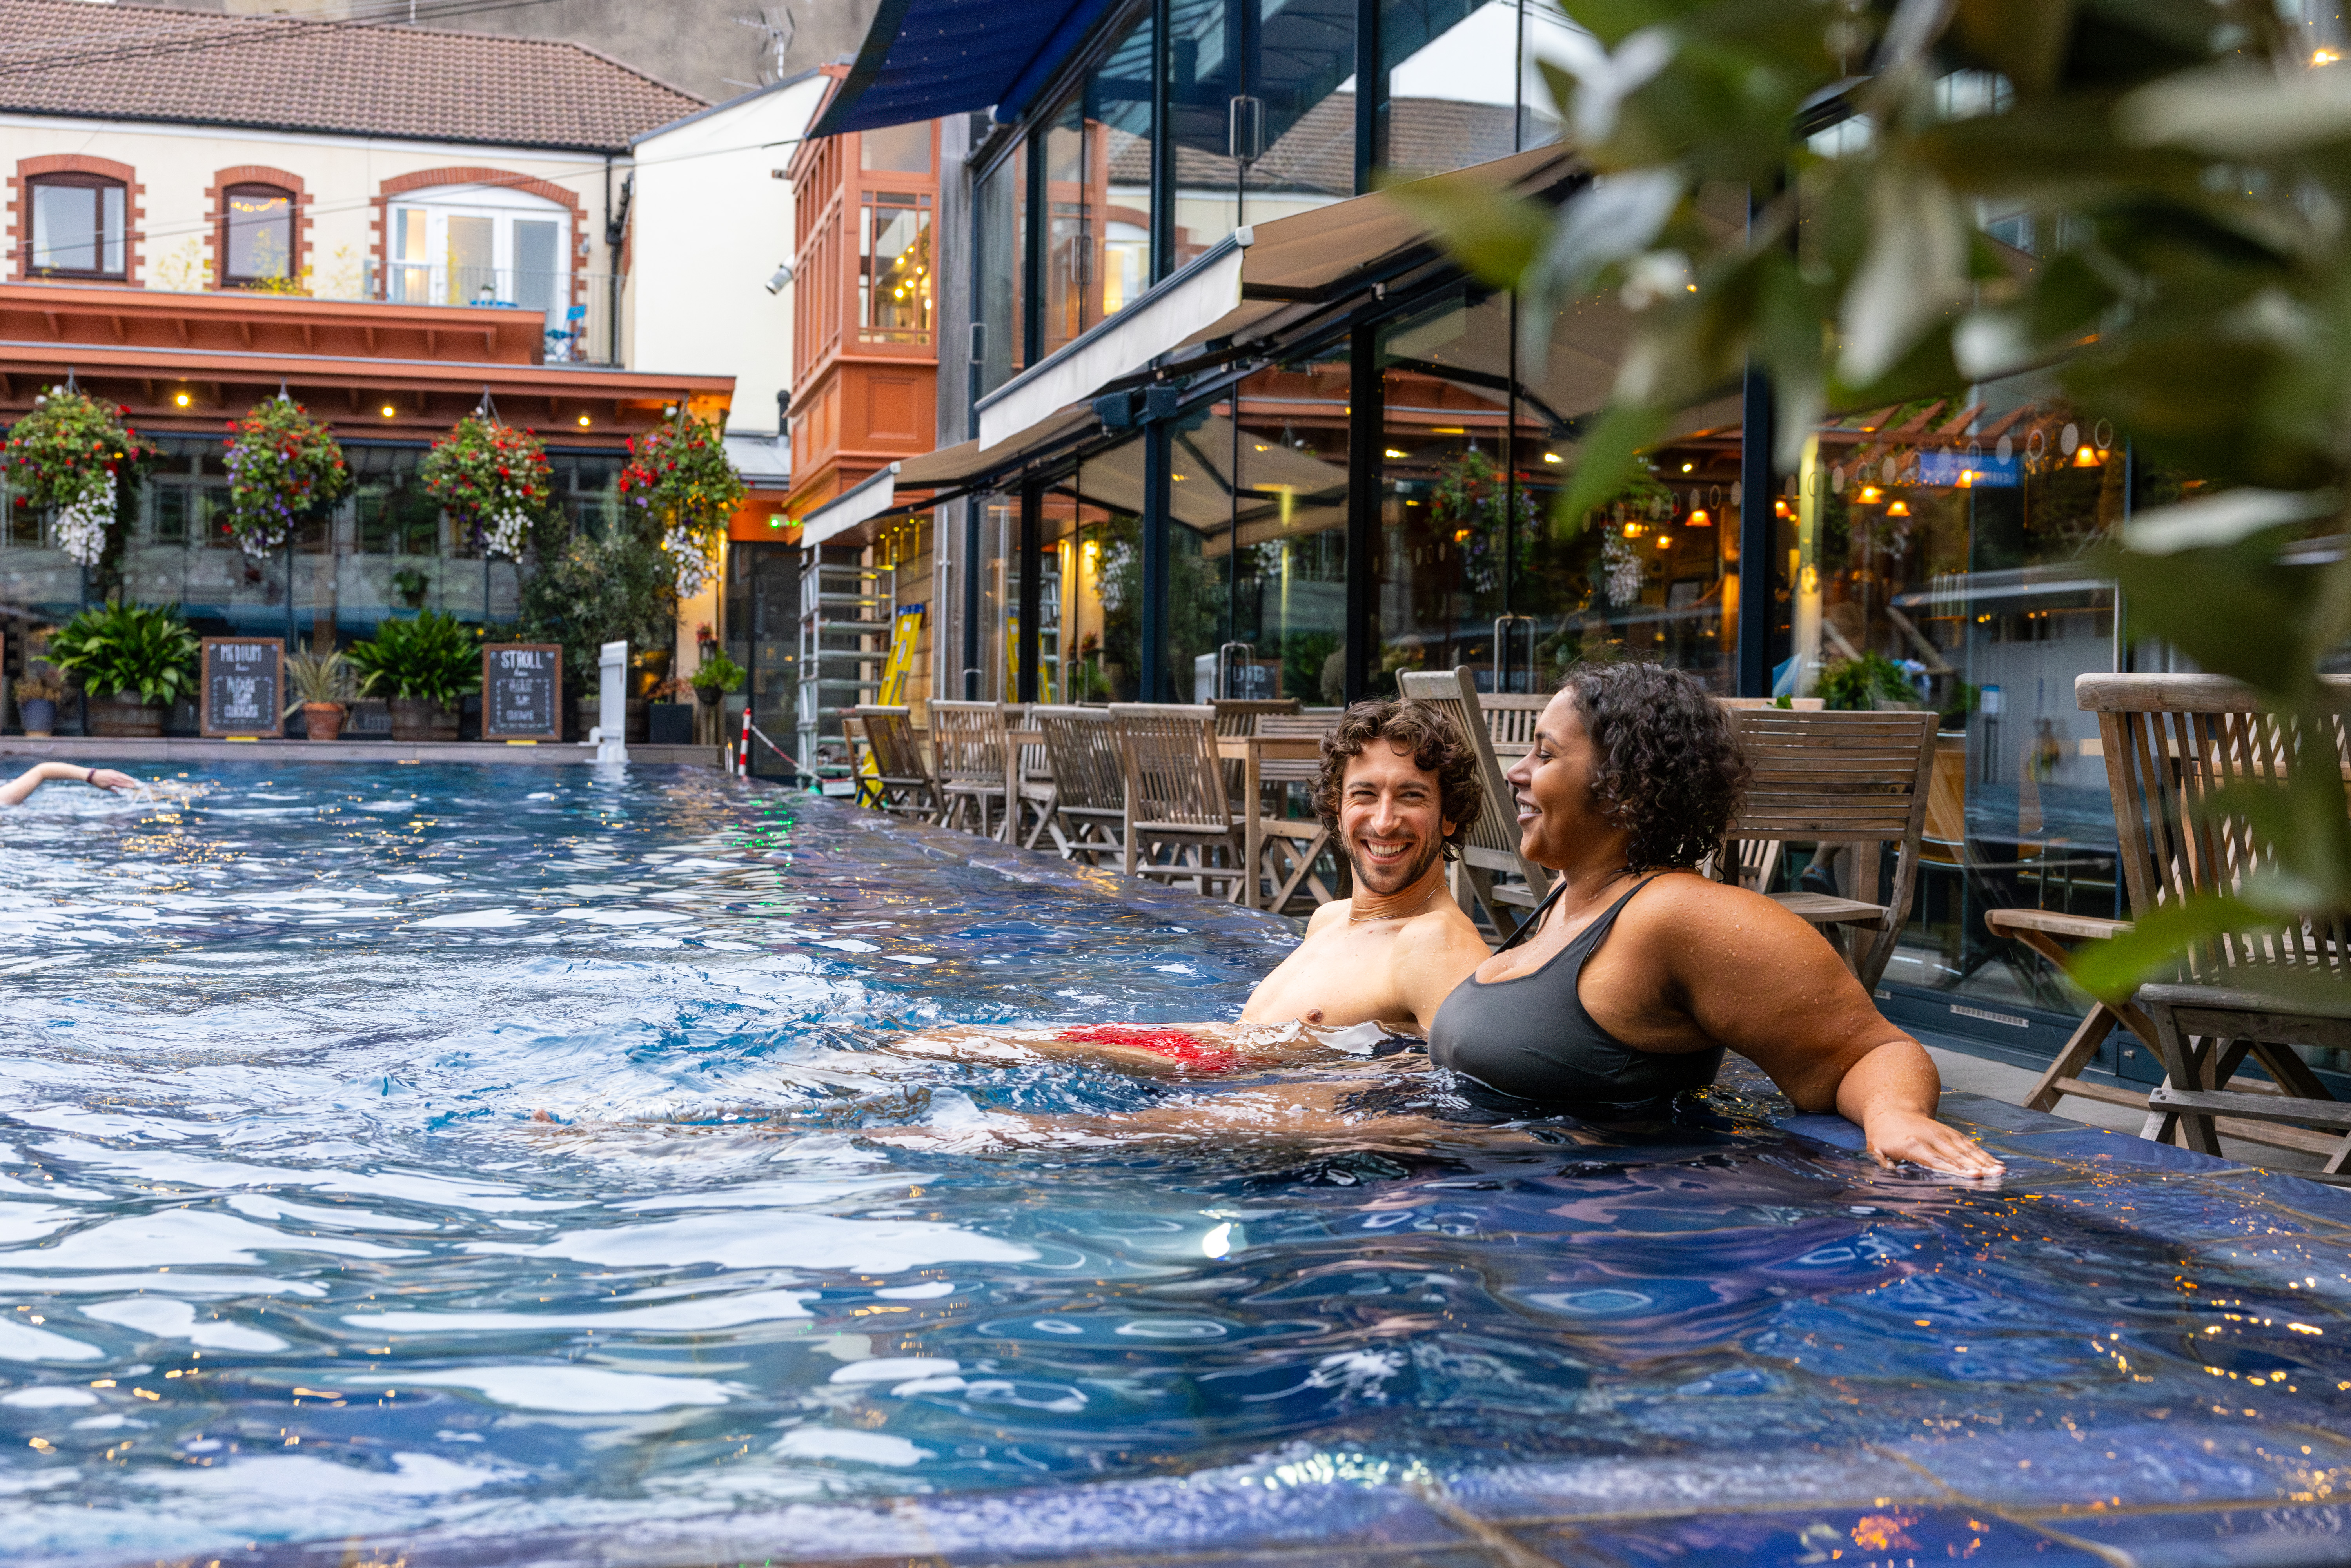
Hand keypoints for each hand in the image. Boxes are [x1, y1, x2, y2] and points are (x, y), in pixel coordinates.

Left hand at [87, 769, 136, 792]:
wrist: (92, 775)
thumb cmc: (98, 783)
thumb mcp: (104, 788)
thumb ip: (112, 790)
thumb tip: (118, 792)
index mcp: (112, 782)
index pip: (122, 784)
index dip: (128, 785)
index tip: (133, 787)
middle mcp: (113, 777)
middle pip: (124, 780)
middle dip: (130, 782)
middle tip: (135, 784)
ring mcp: (113, 774)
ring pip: (123, 776)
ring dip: (129, 778)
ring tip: (134, 780)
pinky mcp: (112, 771)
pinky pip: (120, 774)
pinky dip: (124, 776)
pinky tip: (127, 777)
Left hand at [1864, 1108, 2004, 1178]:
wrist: (1891, 1110)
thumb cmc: (1883, 1136)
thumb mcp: (1875, 1150)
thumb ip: (1882, 1163)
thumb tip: (1890, 1175)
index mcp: (1913, 1145)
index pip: (1937, 1160)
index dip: (1956, 1168)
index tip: (1972, 1175)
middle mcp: (1931, 1138)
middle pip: (1957, 1155)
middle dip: (1977, 1166)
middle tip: (1994, 1176)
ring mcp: (1943, 1134)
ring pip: (1966, 1149)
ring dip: (1984, 1161)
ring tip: (2000, 1171)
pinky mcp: (1950, 1132)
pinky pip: (1969, 1144)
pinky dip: (1983, 1154)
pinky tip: (1995, 1163)